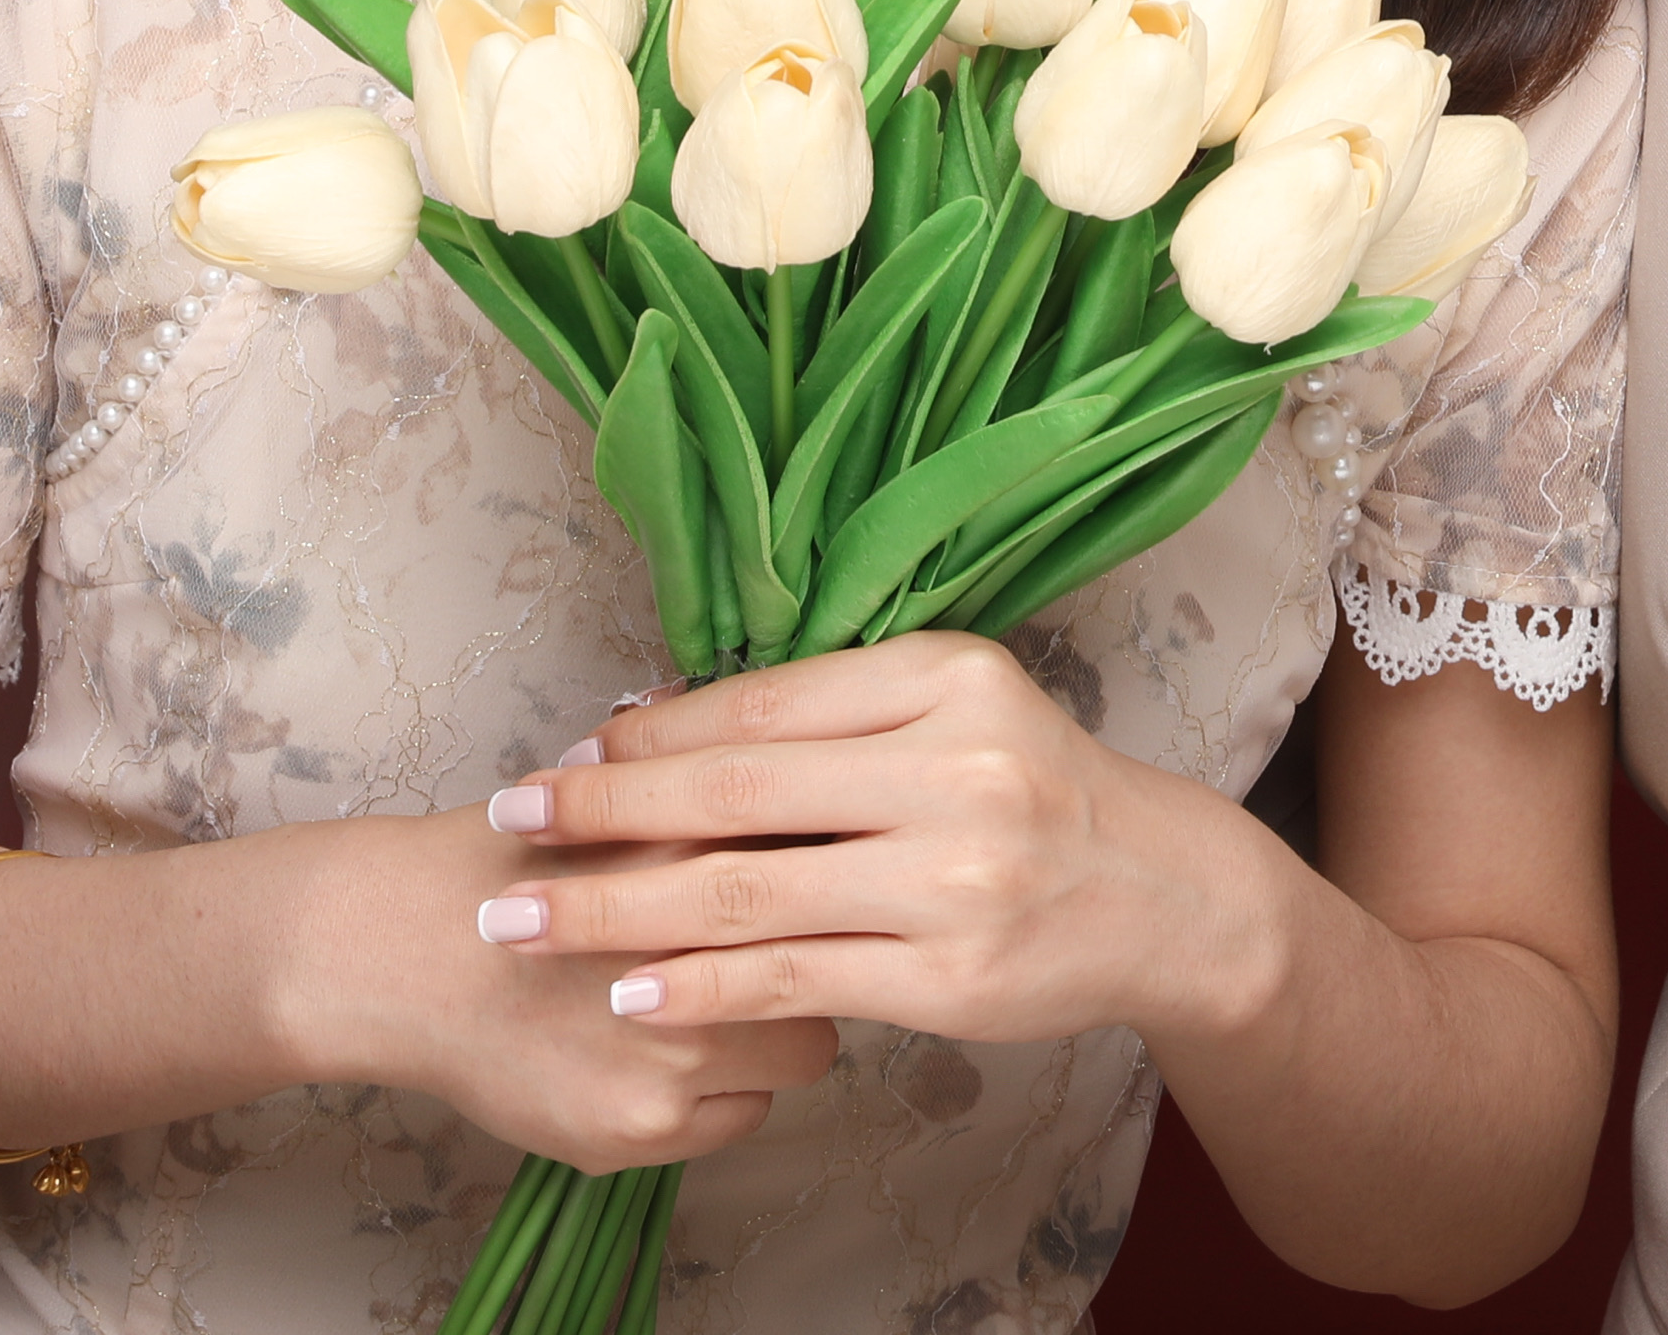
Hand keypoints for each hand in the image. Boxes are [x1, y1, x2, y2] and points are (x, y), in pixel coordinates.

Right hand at [273, 797, 846, 1171]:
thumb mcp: (635, 794)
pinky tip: (661, 1057)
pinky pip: (741, 1117)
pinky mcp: (644, 1126)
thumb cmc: (524, 861)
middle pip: (839, 963)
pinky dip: (717, 1093)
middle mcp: (708, 950)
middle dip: (816, 956)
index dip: (833, 878)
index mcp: (714, 848)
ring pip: (802, 1051)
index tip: (823, 880)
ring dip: (769, 1030)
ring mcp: (679, 1049)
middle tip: (770, 950)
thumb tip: (833, 791)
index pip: (835, 874)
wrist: (410, 946)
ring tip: (707, 1005)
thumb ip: (734, 797)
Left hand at [477, 637, 1285, 1053]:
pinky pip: (793, 979)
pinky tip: (628, 990)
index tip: (562, 754)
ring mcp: (957, 877)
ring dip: (615, 911)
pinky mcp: (950, 975)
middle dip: (601, 812)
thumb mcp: (955, 715)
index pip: (762, 706)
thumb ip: (829, 719)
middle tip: (505, 822)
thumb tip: (654, 724)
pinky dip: (699, 986)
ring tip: (523, 923)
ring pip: (748, 894)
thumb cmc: (1035, 794)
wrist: (1163, 896)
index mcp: (948, 677)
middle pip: (738, 793)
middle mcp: (958, 768)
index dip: (646, 737)